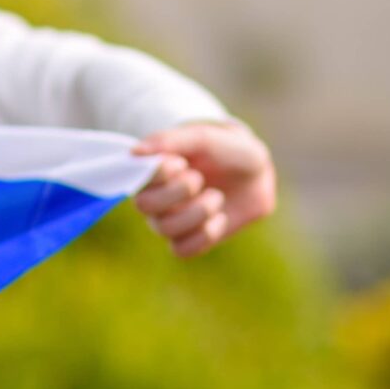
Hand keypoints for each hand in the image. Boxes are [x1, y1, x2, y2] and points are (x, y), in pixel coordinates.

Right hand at [131, 120, 275, 258]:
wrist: (255, 176)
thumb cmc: (225, 152)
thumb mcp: (204, 138)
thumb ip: (170, 141)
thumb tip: (134, 152)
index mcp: (152, 170)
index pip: (135, 177)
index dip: (159, 173)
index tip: (181, 163)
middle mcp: (154, 198)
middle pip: (145, 205)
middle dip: (178, 191)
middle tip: (199, 178)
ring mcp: (168, 222)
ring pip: (166, 228)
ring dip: (199, 211)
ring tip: (217, 197)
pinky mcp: (186, 241)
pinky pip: (182, 250)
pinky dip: (206, 233)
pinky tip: (220, 218)